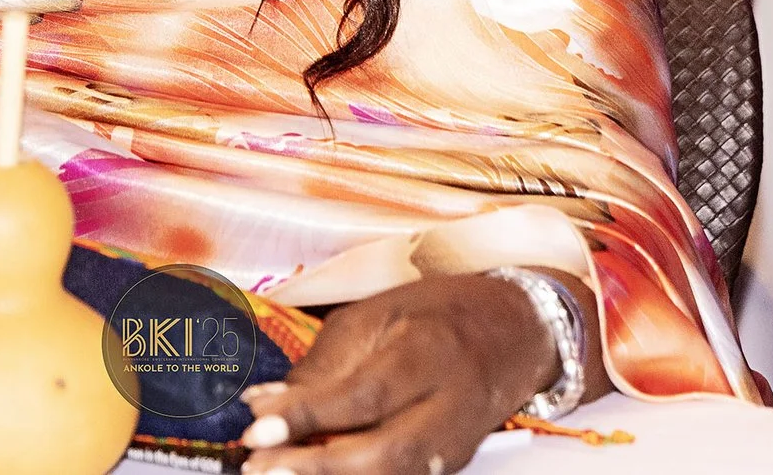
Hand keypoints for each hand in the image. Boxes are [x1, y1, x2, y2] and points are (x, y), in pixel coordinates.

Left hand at [239, 273, 590, 474]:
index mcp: (429, 349)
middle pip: (384, 452)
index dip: (307, 416)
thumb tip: (264, 403)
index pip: (364, 394)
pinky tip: (316, 473)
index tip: (256, 428)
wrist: (516, 332)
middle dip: (315, 466)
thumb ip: (321, 364)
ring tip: (278, 474)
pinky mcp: (454, 465)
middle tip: (259, 466)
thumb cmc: (439, 313)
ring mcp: (457, 442)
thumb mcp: (375, 314)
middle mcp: (450, 402)